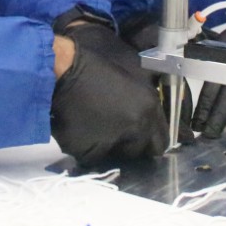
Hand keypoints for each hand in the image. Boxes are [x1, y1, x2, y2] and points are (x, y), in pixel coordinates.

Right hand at [50, 27, 168, 165]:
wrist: (64, 70)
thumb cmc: (97, 68)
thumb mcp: (133, 76)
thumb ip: (147, 101)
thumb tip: (152, 119)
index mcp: (149, 109)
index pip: (161, 142)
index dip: (150, 140)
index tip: (140, 137)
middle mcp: (136, 129)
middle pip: (139, 152)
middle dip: (130, 146)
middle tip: (116, 132)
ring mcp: (113, 142)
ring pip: (116, 156)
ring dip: (110, 147)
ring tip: (96, 129)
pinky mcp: (89, 151)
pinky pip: (92, 157)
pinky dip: (88, 148)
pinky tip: (81, 130)